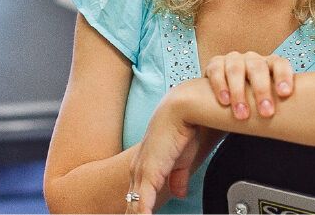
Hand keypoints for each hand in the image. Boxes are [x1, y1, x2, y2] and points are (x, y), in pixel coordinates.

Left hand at [126, 95, 222, 213]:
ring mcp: (141, 174)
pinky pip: (142, 204)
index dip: (137, 214)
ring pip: (133, 208)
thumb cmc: (184, 130)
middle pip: (130, 206)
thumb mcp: (183, 160)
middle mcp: (138, 172)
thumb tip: (179, 191)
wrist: (182, 111)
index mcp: (145, 169)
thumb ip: (178, 177)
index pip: (137, 200)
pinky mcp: (148, 174)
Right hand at [203, 51, 293, 118]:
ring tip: (242, 114)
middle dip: (262, 90)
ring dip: (239, 92)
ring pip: (236, 69)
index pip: (280, 64)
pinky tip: (224, 101)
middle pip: (258, 68)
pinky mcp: (215, 64)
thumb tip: (301, 123)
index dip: (283, 76)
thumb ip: (280, 103)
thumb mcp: (268, 100)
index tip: (285, 94)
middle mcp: (252, 59)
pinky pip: (216, 70)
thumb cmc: (253, 102)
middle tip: (266, 113)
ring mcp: (233, 60)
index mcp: (269, 64)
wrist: (226, 100)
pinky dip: (220, 85)